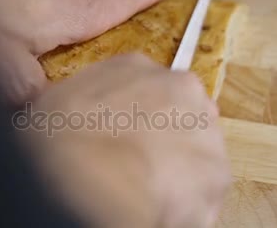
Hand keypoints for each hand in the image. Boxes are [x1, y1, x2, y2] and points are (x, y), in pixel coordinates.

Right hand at [19, 54, 229, 226]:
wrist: (81, 176)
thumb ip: (93, 97)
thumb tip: (90, 113)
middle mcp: (183, 91)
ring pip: (196, 156)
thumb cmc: (59, 137)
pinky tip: (155, 208)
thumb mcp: (61, 98)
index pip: (150, 89)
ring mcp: (206, 133)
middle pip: (182, 118)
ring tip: (145, 192)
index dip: (140, 117)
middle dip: (167, 141)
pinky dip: (184, 205)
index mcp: (140, 67)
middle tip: (138, 165)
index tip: (128, 136)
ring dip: (178, 173)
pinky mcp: (217, 175)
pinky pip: (202, 193)